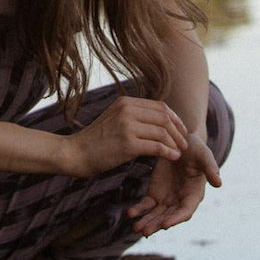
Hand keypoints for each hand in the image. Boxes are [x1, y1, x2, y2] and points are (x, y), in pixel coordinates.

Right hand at [65, 95, 188, 177]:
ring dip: (175, 143)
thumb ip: (132, 116)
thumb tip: (157, 121)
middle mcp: (127, 110)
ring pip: (162, 132)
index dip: (175, 118)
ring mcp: (127, 126)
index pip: (160, 106)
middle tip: (184, 143)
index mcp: (125, 102)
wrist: (75, 153)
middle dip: (178, 131)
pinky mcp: (128, 143)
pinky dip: (168, 152)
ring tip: (179, 152)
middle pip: (164, 117)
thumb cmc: (95, 141)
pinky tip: (172, 157)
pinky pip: (156, 147)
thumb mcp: (114, 119)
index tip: (181, 130)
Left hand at [127, 132, 221, 235]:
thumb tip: (219, 183)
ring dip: (146, 222)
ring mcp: (167, 199)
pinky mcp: (155, 193)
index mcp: (194, 195)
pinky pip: (146, 205)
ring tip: (135, 228)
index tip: (165, 225)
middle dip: (156, 225)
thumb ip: (211, 168)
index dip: (176, 219)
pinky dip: (139, 210)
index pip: (185, 212)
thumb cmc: (196, 148)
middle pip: (168, 217)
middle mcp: (180, 201)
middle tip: (144, 231)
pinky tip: (130, 213)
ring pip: (156, 214)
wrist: (180, 141)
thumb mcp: (205, 155)